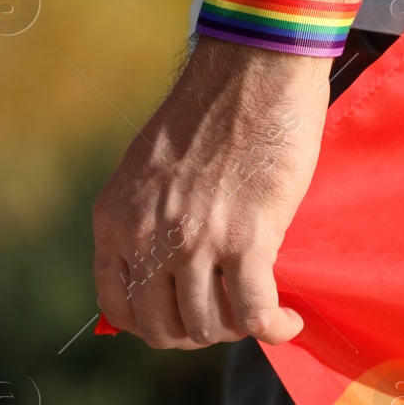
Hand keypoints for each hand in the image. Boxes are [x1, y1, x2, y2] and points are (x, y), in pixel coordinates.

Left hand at [92, 37, 329, 348]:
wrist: (252, 71)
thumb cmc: (210, 113)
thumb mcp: (148, 169)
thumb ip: (144, 219)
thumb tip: (159, 269)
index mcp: (116, 218)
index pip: (118, 306)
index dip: (154, 325)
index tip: (182, 317)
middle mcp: (147, 235)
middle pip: (165, 327)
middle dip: (198, 333)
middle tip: (227, 316)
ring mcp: (196, 241)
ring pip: (210, 327)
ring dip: (239, 330)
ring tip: (261, 312)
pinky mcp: (248, 239)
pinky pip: (256, 313)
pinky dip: (275, 328)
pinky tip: (288, 320)